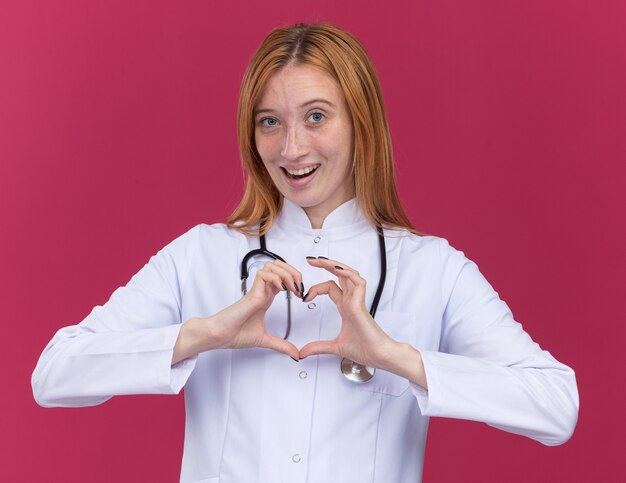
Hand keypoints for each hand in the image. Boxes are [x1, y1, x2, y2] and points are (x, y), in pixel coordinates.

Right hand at [173, 260, 302, 362]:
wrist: (219, 336)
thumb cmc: (235, 334)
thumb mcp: (264, 340)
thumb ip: (281, 345)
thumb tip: (295, 354)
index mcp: (265, 298)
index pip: (283, 278)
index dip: (295, 281)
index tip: (301, 295)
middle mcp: (262, 291)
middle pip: (279, 267)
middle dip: (294, 272)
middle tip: (299, 287)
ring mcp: (257, 290)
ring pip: (272, 266)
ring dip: (286, 273)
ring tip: (291, 288)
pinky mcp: (251, 293)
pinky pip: (263, 275)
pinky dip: (275, 278)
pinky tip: (281, 290)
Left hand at [299, 257, 398, 368]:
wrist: (377, 356)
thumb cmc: (364, 349)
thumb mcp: (334, 347)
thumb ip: (318, 347)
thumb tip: (303, 352)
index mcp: (346, 307)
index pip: (331, 287)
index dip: (316, 288)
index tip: (305, 297)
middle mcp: (351, 301)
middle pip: (339, 275)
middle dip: (325, 265)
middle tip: (310, 260)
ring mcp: (357, 301)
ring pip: (348, 274)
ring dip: (335, 265)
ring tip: (321, 260)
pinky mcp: (361, 304)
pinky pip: (358, 282)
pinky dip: (348, 273)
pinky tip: (337, 269)